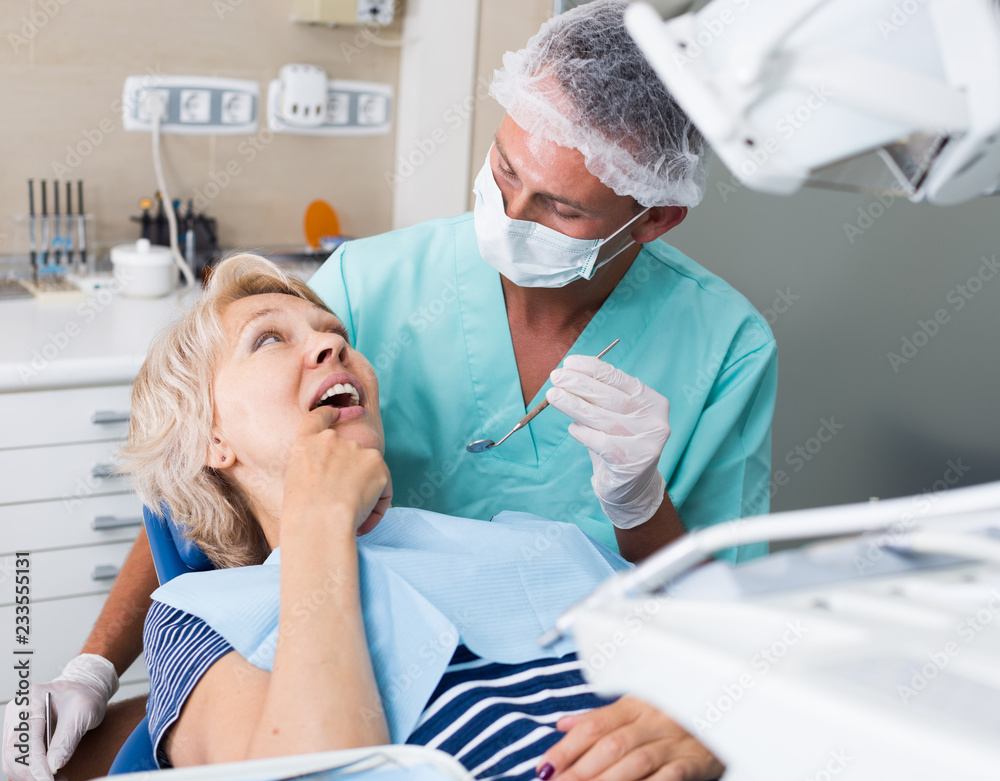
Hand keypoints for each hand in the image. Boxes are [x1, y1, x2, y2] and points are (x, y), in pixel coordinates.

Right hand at [2, 654, 117, 780]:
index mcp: (31, 700)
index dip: (36, 764)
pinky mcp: (22, 737)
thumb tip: (54, 765)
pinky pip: (20, 760)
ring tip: (55, 779)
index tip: (48, 779)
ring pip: (13, 760)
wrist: (85, 688)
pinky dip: (33, 771)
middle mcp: (18, 713)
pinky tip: (50, 775)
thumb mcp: (82, 712)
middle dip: (31, 774)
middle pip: (13, 753)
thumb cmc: (84, 695)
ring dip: (32, 775)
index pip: (27, 739)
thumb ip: (67, 738)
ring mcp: (17, 725)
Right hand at [282, 406, 391, 534]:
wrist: (318, 520)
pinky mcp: (377, 463)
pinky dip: (376, 509)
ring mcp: (356, 449)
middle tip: (342, 507)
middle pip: (350, 455)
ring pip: (368, 475)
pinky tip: (362, 524)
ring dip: (364, 496)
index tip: (336, 412)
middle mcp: (332, 439)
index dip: (329, 414)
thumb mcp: (295, 483)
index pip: (318, 418)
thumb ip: (315, 470)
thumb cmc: (301, 514)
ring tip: (350, 520)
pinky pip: (383, 490)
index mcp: (306, 443)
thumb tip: (336, 481)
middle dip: (351, 480)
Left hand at [537, 696, 723, 780]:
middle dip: (579, 771)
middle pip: (610, 746)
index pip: (593, 725)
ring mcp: (675, 740)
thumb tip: (562, 724)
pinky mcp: (696, 761)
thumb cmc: (675, 713)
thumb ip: (600, 717)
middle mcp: (652, 720)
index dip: (566, 748)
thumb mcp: (636, 707)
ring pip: (635, 762)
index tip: (544, 768)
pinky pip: (670, 776)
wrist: (726, 712)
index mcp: (634, 704)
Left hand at [547, 356, 669, 528]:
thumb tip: (570, 373)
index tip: (570, 362)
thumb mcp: (613, 416)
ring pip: (602, 418)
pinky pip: (601, 442)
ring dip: (574, 404)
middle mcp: (654, 420)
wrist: (630, 487)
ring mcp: (647, 442)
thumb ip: (600, 396)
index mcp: (652, 402)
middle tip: (556, 376)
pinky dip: (583, 433)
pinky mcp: (633, 462)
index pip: (620, 379)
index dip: (593, 369)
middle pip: (610, 397)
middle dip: (579, 384)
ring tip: (553, 395)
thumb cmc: (617, 443)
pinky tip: (573, 429)